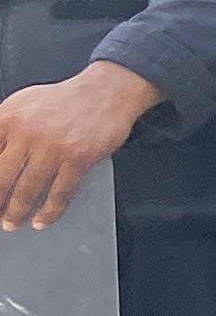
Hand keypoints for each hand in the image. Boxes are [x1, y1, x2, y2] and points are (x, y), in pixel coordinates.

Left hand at [0, 61, 159, 229]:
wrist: (106, 92)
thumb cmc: (64, 100)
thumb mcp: (22, 103)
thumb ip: (3, 128)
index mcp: (8, 118)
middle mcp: (28, 132)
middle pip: (2, 178)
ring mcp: (54, 147)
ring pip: (28, 189)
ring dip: (17, 212)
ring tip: (12, 223)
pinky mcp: (79, 158)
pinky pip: (60, 193)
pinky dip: (50, 211)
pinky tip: (42, 220)